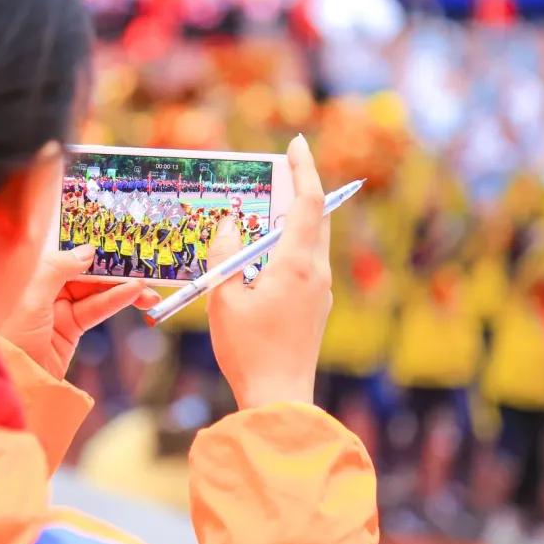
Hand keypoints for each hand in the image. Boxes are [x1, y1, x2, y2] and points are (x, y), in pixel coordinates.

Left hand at [0, 245, 161, 378]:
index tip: (118, 245)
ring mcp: (59, 311)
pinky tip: (133, 295)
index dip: (94, 251)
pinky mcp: (70, 330)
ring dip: (123, 289)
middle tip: (142, 267)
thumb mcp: (32, 297)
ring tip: (148, 290)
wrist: (12, 381)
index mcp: (33, 276)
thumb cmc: (12, 337)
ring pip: (96, 293)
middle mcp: (47, 289)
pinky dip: (116, 302)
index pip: (69, 257)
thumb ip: (58, 270)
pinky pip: (96, 310)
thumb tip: (87, 251)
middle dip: (115, 271)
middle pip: (87, 274)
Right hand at [207, 135, 331, 408]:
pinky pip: (307, 263)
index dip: (304, 169)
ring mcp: (320, 292)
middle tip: (279, 170)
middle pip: (317, 218)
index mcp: (297, 265)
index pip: (309, 203)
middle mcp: (317, 273)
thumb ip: (225, 255)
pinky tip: (266, 254)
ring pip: (313, 241)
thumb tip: (229, 224)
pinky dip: (290, 245)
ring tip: (267, 209)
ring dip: (294, 219)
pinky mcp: (316, 308)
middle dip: (300, 188)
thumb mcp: (223, 299)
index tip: (297, 144)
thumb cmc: (248, 350)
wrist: (280, 399)